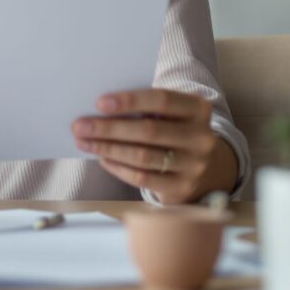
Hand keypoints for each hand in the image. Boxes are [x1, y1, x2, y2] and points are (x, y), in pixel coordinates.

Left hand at [72, 88, 236, 203]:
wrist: (209, 168)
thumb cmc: (176, 130)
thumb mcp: (172, 114)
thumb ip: (147, 108)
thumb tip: (100, 109)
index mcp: (199, 109)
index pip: (162, 100)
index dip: (130, 101)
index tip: (99, 103)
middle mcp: (201, 138)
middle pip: (149, 131)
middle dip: (109, 128)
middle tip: (80, 126)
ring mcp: (194, 166)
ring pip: (143, 157)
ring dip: (108, 148)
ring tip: (84, 142)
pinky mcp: (182, 188)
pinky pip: (142, 178)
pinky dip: (118, 167)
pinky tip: (102, 158)